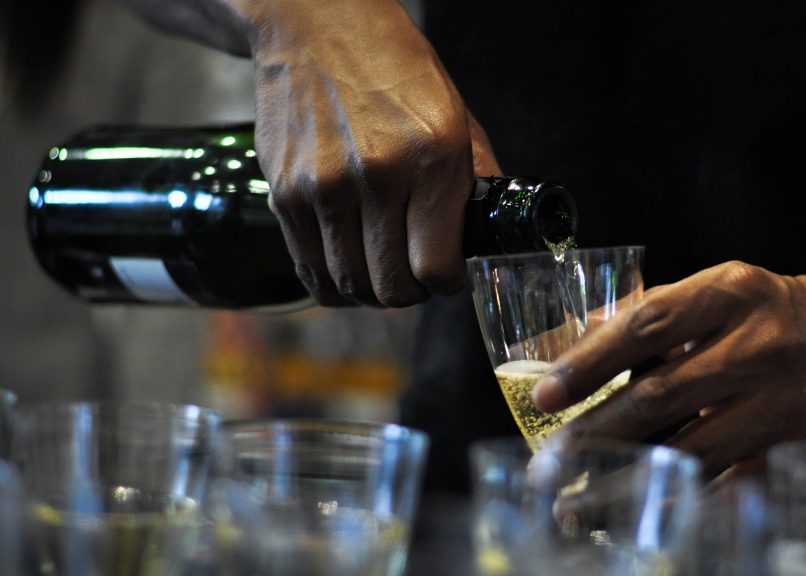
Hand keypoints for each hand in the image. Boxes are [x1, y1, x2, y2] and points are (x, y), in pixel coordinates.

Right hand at [244, 0, 499, 305]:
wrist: (315, 26)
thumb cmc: (393, 68)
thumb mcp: (457, 114)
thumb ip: (477, 178)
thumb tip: (491, 232)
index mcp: (433, 157)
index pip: (436, 266)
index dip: (447, 283)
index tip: (446, 274)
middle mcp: (377, 175)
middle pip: (391, 286)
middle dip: (410, 293)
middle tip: (415, 277)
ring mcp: (323, 187)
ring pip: (349, 284)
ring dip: (370, 292)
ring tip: (381, 271)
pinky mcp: (284, 193)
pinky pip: (309, 269)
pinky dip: (332, 282)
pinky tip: (347, 264)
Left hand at [533, 261, 805, 477]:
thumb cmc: (772, 310)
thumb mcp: (717, 287)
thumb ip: (648, 309)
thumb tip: (568, 339)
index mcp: (730, 293)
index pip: (647, 324)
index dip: (590, 362)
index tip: (544, 395)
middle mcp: (758, 346)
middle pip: (661, 395)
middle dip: (595, 434)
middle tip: (546, 465)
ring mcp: (781, 403)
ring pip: (690, 451)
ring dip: (625, 482)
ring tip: (574, 504)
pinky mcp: (795, 449)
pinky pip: (727, 483)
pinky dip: (679, 504)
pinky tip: (640, 518)